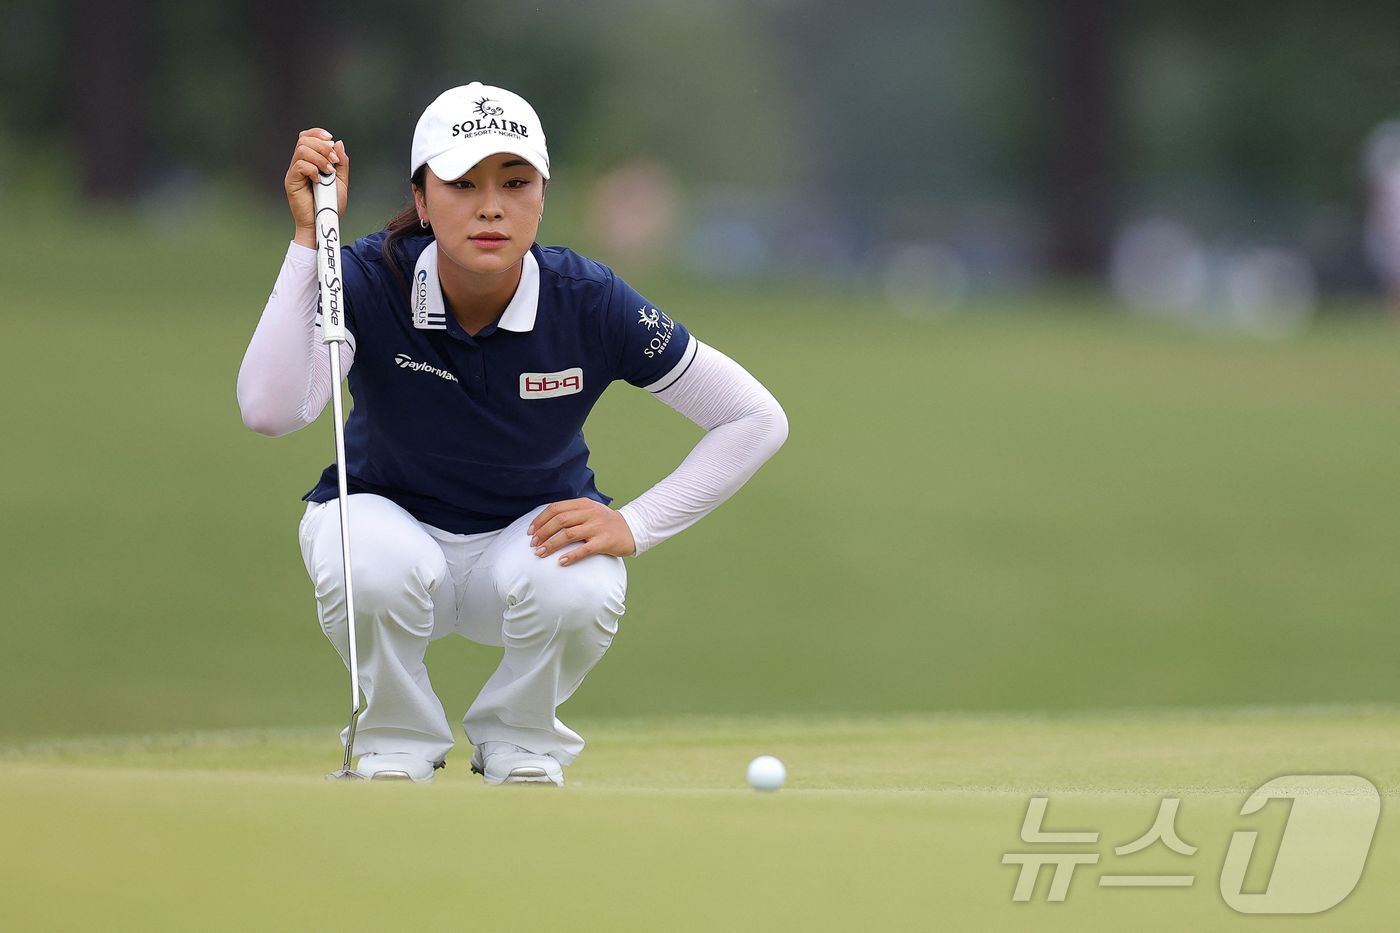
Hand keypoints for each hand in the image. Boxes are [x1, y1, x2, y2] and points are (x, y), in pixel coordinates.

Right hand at [285, 127, 348, 247]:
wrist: (322, 224)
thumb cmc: (330, 206)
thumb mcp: (341, 182)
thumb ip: (341, 163)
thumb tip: (338, 143)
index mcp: (310, 161)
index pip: (307, 137)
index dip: (317, 133)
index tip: (331, 139)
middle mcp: (299, 164)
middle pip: (304, 140)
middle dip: (322, 146)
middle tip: (334, 161)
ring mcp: (294, 173)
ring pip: (302, 150)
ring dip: (320, 158)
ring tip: (328, 172)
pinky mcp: (291, 182)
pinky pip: (299, 166)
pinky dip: (313, 169)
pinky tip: (319, 180)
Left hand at [528, 498, 636, 564]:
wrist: (632, 529)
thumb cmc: (605, 523)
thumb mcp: (590, 511)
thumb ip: (571, 513)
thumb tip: (544, 523)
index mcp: (584, 504)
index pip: (556, 508)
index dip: (540, 520)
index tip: (530, 532)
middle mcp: (590, 513)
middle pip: (560, 520)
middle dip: (543, 533)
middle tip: (533, 545)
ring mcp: (598, 527)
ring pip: (569, 534)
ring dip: (551, 544)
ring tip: (540, 553)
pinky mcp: (605, 542)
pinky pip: (584, 549)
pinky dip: (571, 556)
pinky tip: (561, 562)